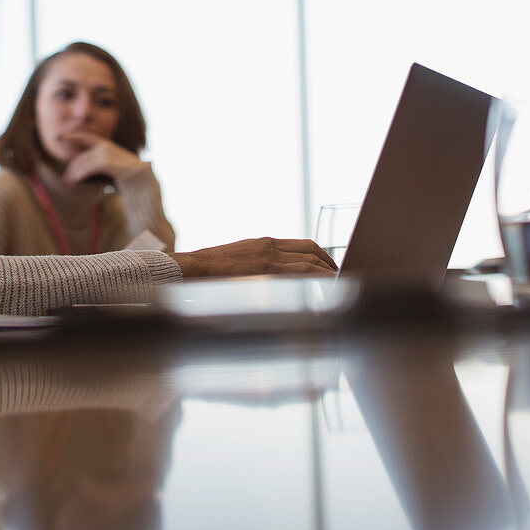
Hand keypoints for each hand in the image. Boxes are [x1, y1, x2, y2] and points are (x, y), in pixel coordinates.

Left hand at [62, 131, 146, 185]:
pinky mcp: (107, 161)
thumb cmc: (129, 177)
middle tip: (66, 181)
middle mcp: (105, 146)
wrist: (143, 180)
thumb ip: (100, 165)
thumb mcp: (113, 168)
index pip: (86, 137)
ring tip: (69, 185)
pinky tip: (76, 182)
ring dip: (73, 175)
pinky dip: (79, 175)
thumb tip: (82, 173)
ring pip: (82, 163)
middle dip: (71, 169)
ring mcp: (106, 153)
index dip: (72, 136)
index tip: (59, 138)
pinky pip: (87, 168)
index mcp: (107, 145)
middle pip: (81, 157)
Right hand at [169, 237, 337, 276]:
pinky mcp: (266, 268)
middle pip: (311, 249)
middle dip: (329, 263)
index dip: (319, 255)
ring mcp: (269, 256)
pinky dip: (320, 277)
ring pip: (310, 260)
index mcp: (262, 243)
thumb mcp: (234, 263)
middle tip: (341, 276)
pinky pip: (302, 270)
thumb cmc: (205, 273)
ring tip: (340, 284)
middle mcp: (269, 245)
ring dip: (328, 272)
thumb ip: (253, 268)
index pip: (300, 245)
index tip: (328, 267)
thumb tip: (263, 283)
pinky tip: (328, 286)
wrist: (188, 268)